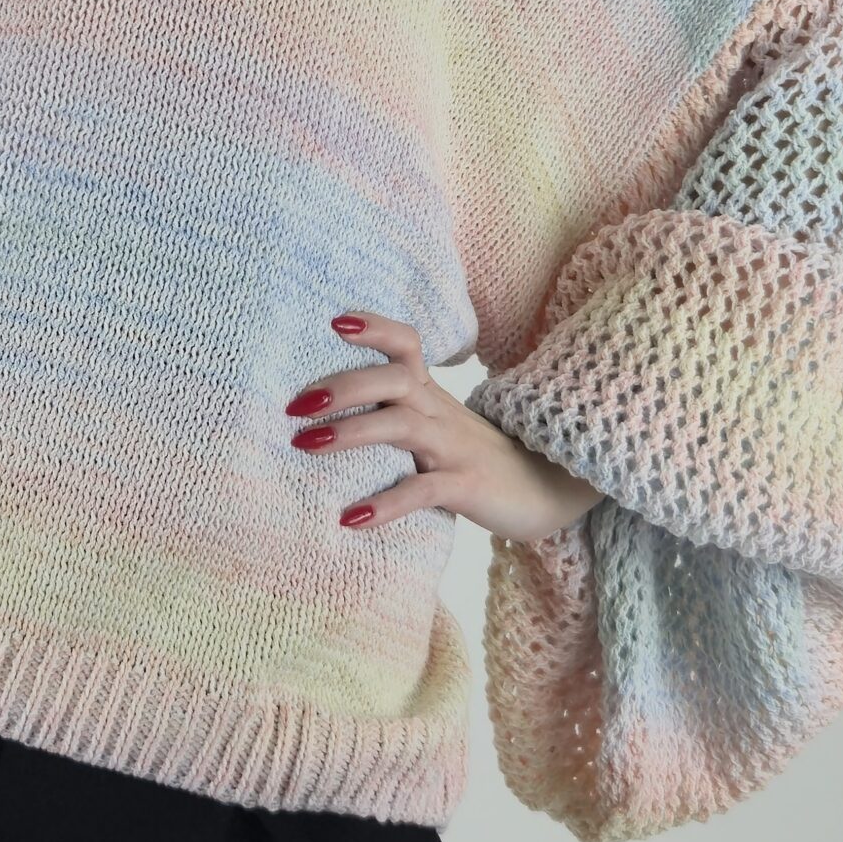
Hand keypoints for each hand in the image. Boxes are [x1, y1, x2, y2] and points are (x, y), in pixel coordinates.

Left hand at [290, 309, 602, 544]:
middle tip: (294, 405)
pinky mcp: (467, 487)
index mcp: (431, 395)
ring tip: (303, 444)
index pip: (406, 345)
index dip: (375, 328)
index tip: (334, 321)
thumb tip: (328, 413)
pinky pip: (423, 491)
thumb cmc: (476, 458)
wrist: (549, 491)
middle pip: (392, 381)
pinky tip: (349, 520)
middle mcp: (440, 413)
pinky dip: (385, 504)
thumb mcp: (438, 426)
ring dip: (350, 432)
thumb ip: (395, 412)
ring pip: (401, 426)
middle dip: (342, 386)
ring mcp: (454, 449)